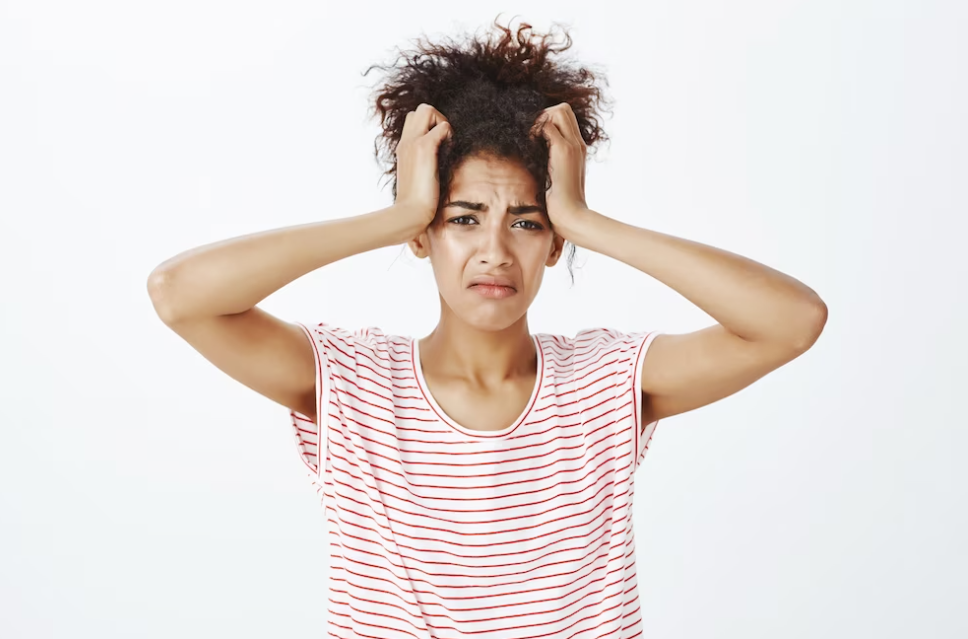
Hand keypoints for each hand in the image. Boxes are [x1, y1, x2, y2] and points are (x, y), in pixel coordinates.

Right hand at [394, 103, 452, 231]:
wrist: (409, 213)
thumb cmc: (415, 202)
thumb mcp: (416, 178)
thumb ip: (421, 166)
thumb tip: (432, 167)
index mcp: (403, 148)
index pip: (414, 120)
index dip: (430, 126)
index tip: (438, 145)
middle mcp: (406, 141)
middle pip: (420, 109)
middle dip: (437, 119)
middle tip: (444, 141)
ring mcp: (414, 143)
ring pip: (427, 109)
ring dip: (442, 122)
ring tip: (446, 145)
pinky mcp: (425, 148)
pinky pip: (442, 126)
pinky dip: (449, 134)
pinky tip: (449, 152)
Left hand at [529, 102, 590, 235]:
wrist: (571, 214)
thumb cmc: (560, 203)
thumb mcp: (555, 179)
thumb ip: (550, 164)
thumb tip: (533, 158)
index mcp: (577, 149)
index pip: (565, 118)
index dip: (548, 120)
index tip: (535, 136)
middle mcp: (577, 143)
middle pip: (563, 108)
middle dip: (543, 115)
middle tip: (530, 135)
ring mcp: (572, 145)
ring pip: (558, 110)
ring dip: (540, 121)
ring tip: (529, 140)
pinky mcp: (563, 150)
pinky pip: (546, 125)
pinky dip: (534, 130)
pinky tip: (527, 146)